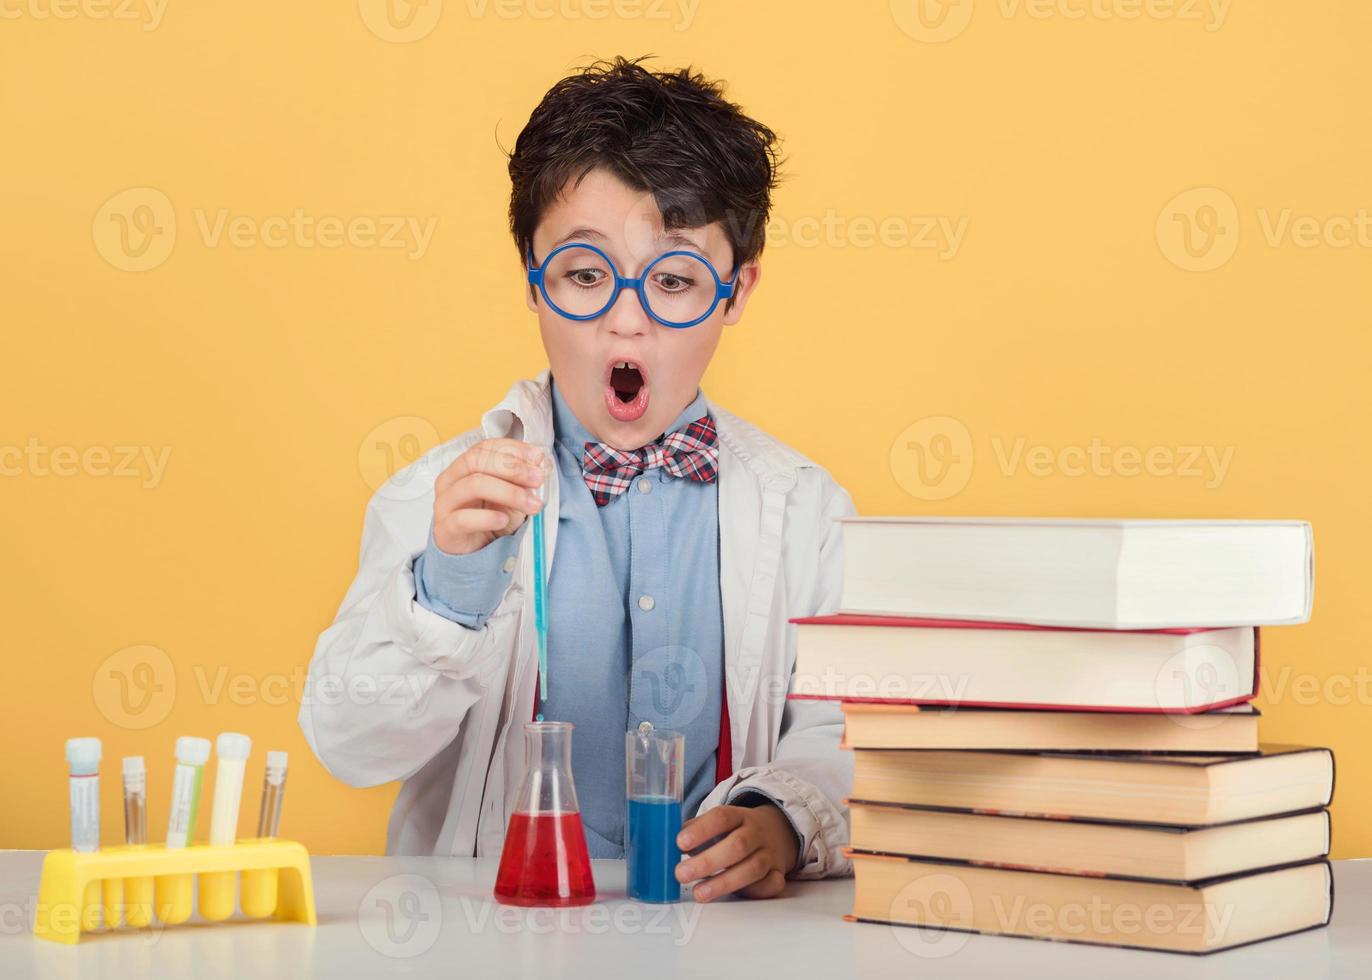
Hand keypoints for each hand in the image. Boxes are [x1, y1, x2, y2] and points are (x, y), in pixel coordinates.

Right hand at [432, 438, 546, 554]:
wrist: (472, 552)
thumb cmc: (488, 517)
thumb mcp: (509, 495)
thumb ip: (522, 479)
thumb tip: (542, 464)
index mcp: (463, 466)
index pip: (485, 447)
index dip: (513, 449)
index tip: (538, 457)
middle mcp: (450, 480)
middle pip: (477, 461)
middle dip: (513, 468)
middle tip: (538, 479)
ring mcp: (445, 503)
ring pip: (473, 485)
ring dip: (509, 493)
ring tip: (532, 504)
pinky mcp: (446, 528)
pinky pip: (464, 518)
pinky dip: (487, 518)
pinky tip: (504, 520)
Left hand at [674, 803, 798, 901]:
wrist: (778, 831)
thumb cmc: (737, 831)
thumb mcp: (719, 823)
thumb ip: (695, 830)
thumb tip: (666, 842)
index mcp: (738, 816)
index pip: (721, 818)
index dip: (701, 830)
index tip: (680, 843)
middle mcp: (756, 833)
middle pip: (737, 845)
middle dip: (708, 862)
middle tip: (681, 874)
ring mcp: (769, 854)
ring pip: (752, 868)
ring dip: (724, 882)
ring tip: (699, 893)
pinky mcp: (778, 874)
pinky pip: (771, 884)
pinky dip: (754, 891)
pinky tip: (734, 895)